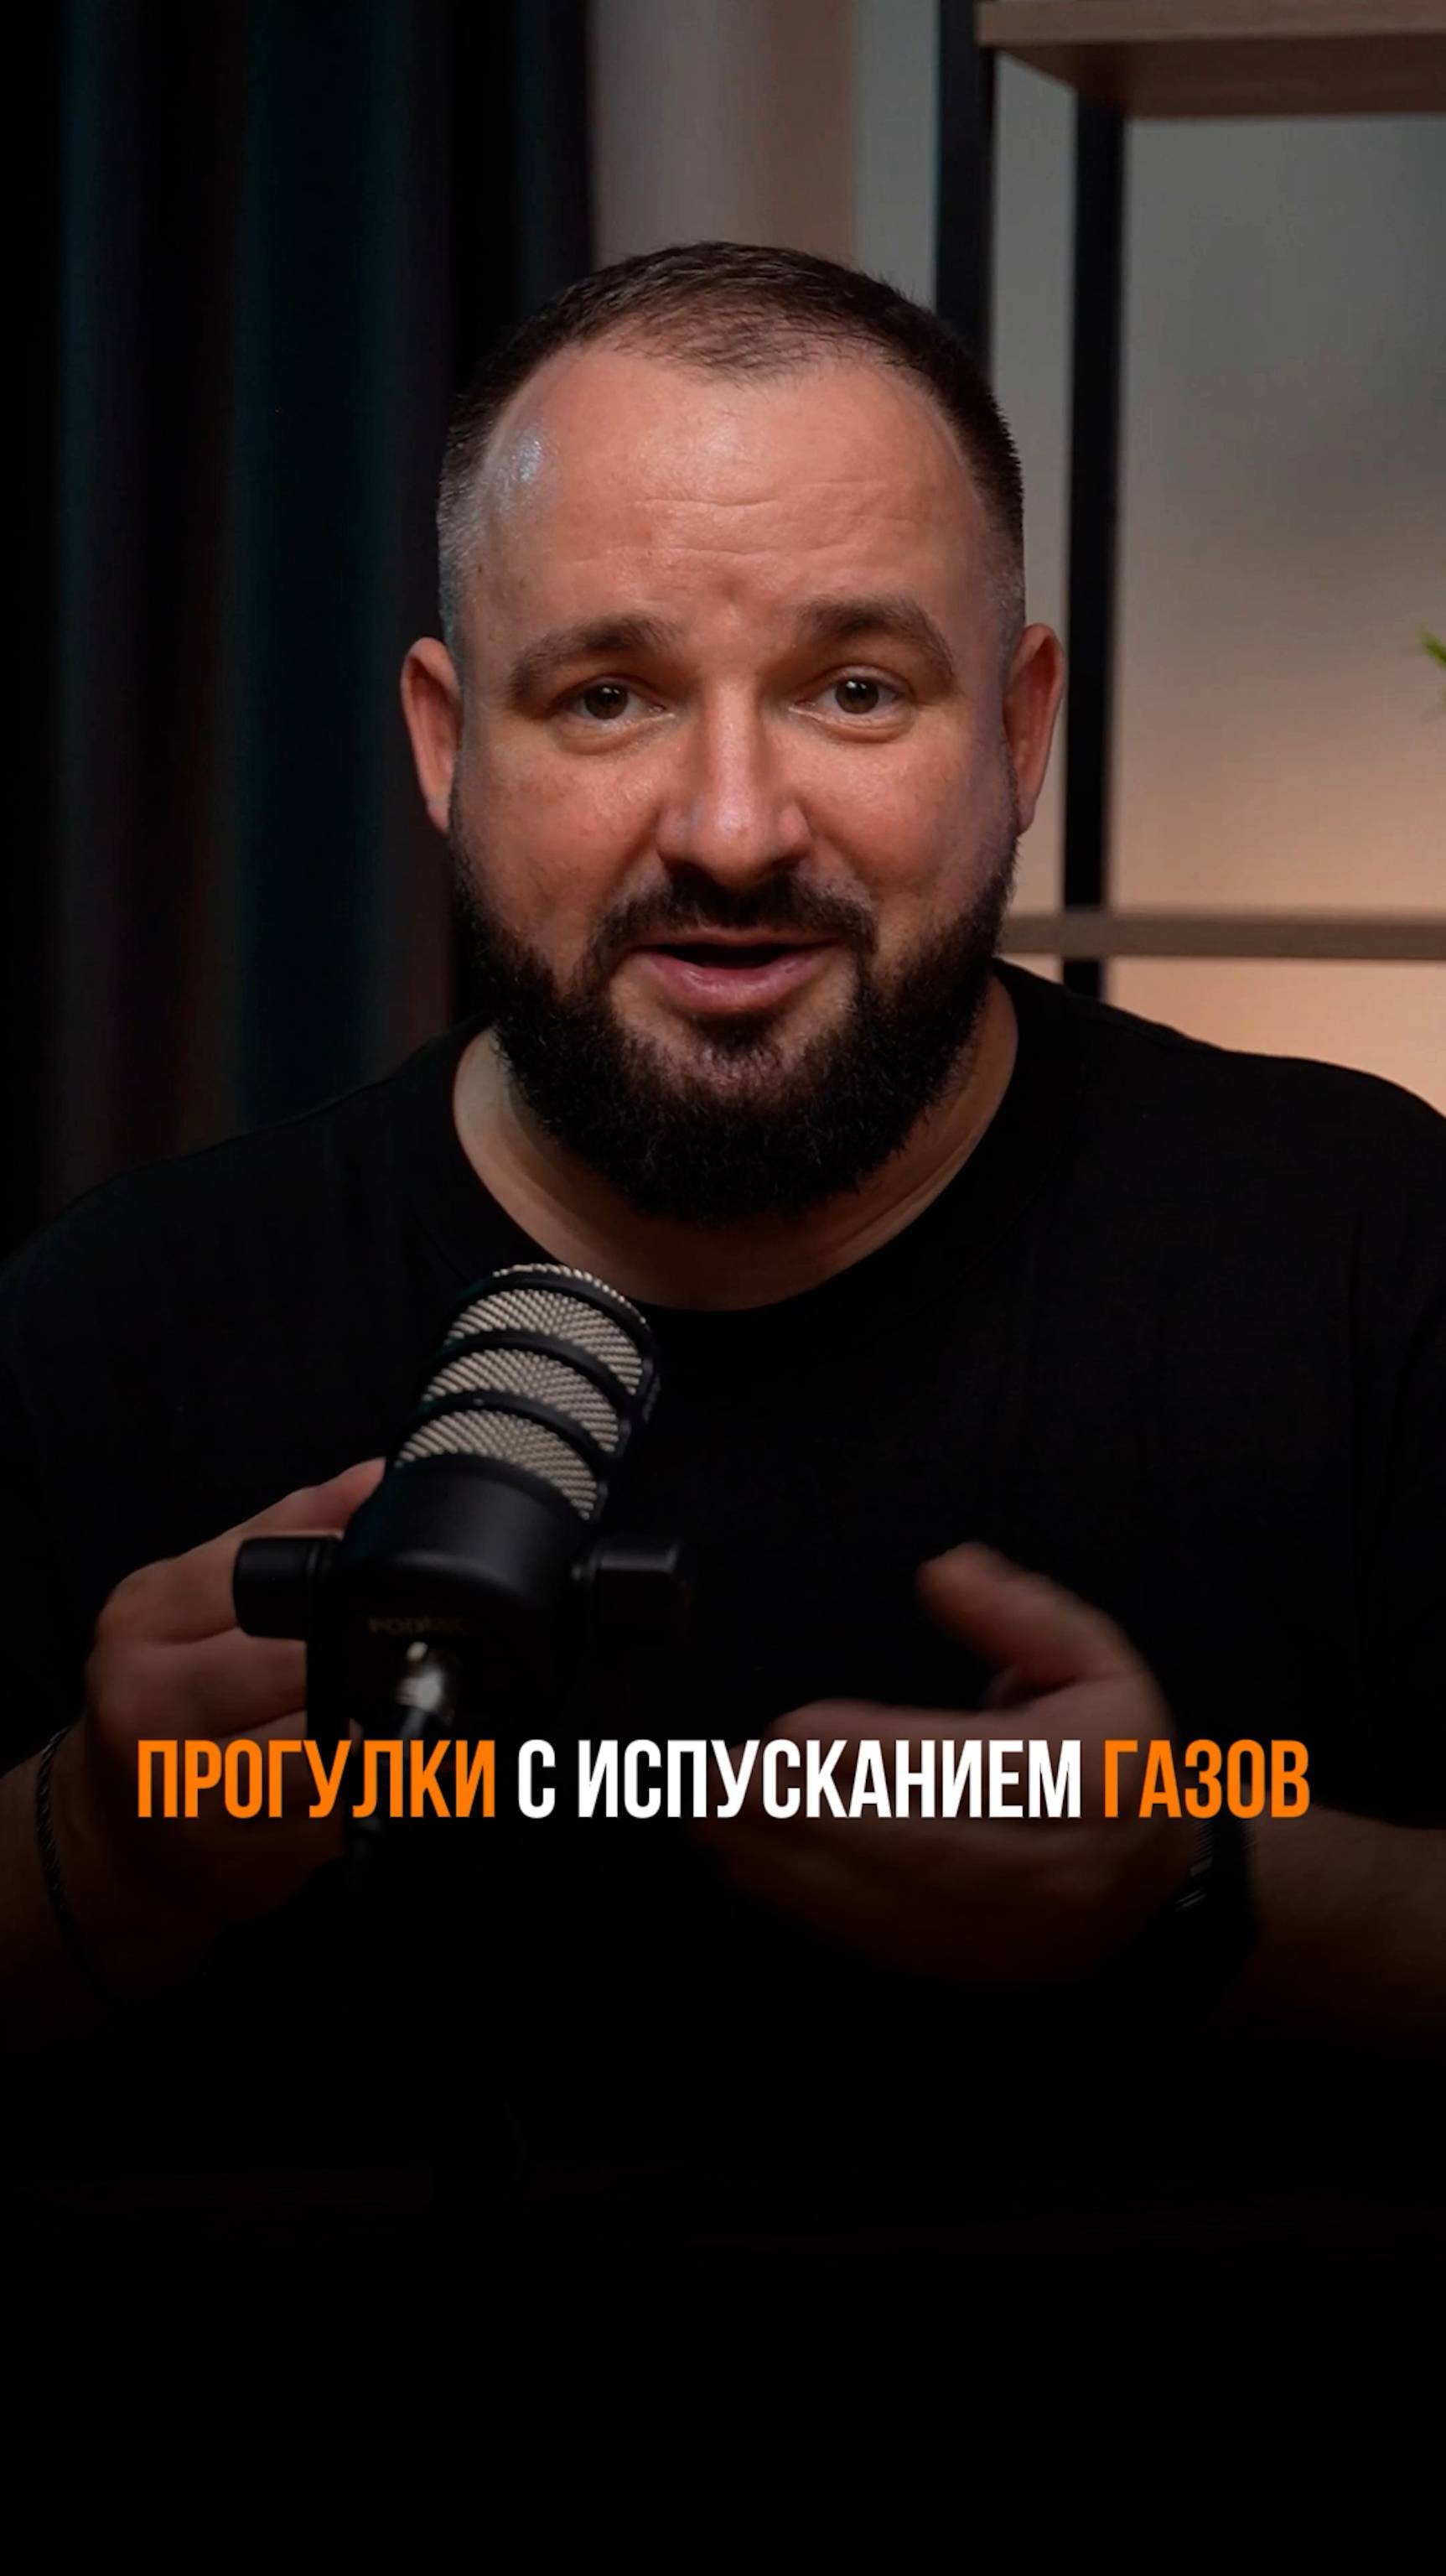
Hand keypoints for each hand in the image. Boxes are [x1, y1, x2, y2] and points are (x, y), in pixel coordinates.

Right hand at [56, 1460, 384, 1975]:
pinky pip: (335, 1809)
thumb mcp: (193, 1600)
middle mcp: (148, 1703)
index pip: (264, 1577)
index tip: (394, 1576)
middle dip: (361, 1659)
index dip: (345, 1575)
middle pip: (299, 1664)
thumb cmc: (161, 1699)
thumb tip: (375, 1478)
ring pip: (324, 1745)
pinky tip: (384, 1770)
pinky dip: (373, 1786)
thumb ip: (284, 1532)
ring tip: (409, 1709)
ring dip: (379, 1728)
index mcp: (143, 1621)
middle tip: (419, 1651)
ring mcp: (186, 1787)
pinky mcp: (233, 1852)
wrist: (111, 1833)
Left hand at [691, 1543, 1196, 1986]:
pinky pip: (881, 1940)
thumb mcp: (1094, 1662)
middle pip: (924, 1846)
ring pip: (893, 1904)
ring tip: (712, 1818)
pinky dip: (807, 1904)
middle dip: (813, 1813)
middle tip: (726, 1778)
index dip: (881, 1755)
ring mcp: (1014, 1932)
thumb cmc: (1113, 1758)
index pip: (977, 1769)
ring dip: (790, 1864)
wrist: (1158, 1891)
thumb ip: (1019, 1614)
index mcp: (1091, 1776)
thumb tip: (944, 1570)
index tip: (794, 1731)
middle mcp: (1056, 1864)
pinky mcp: (971, 1968)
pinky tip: (747, 1865)